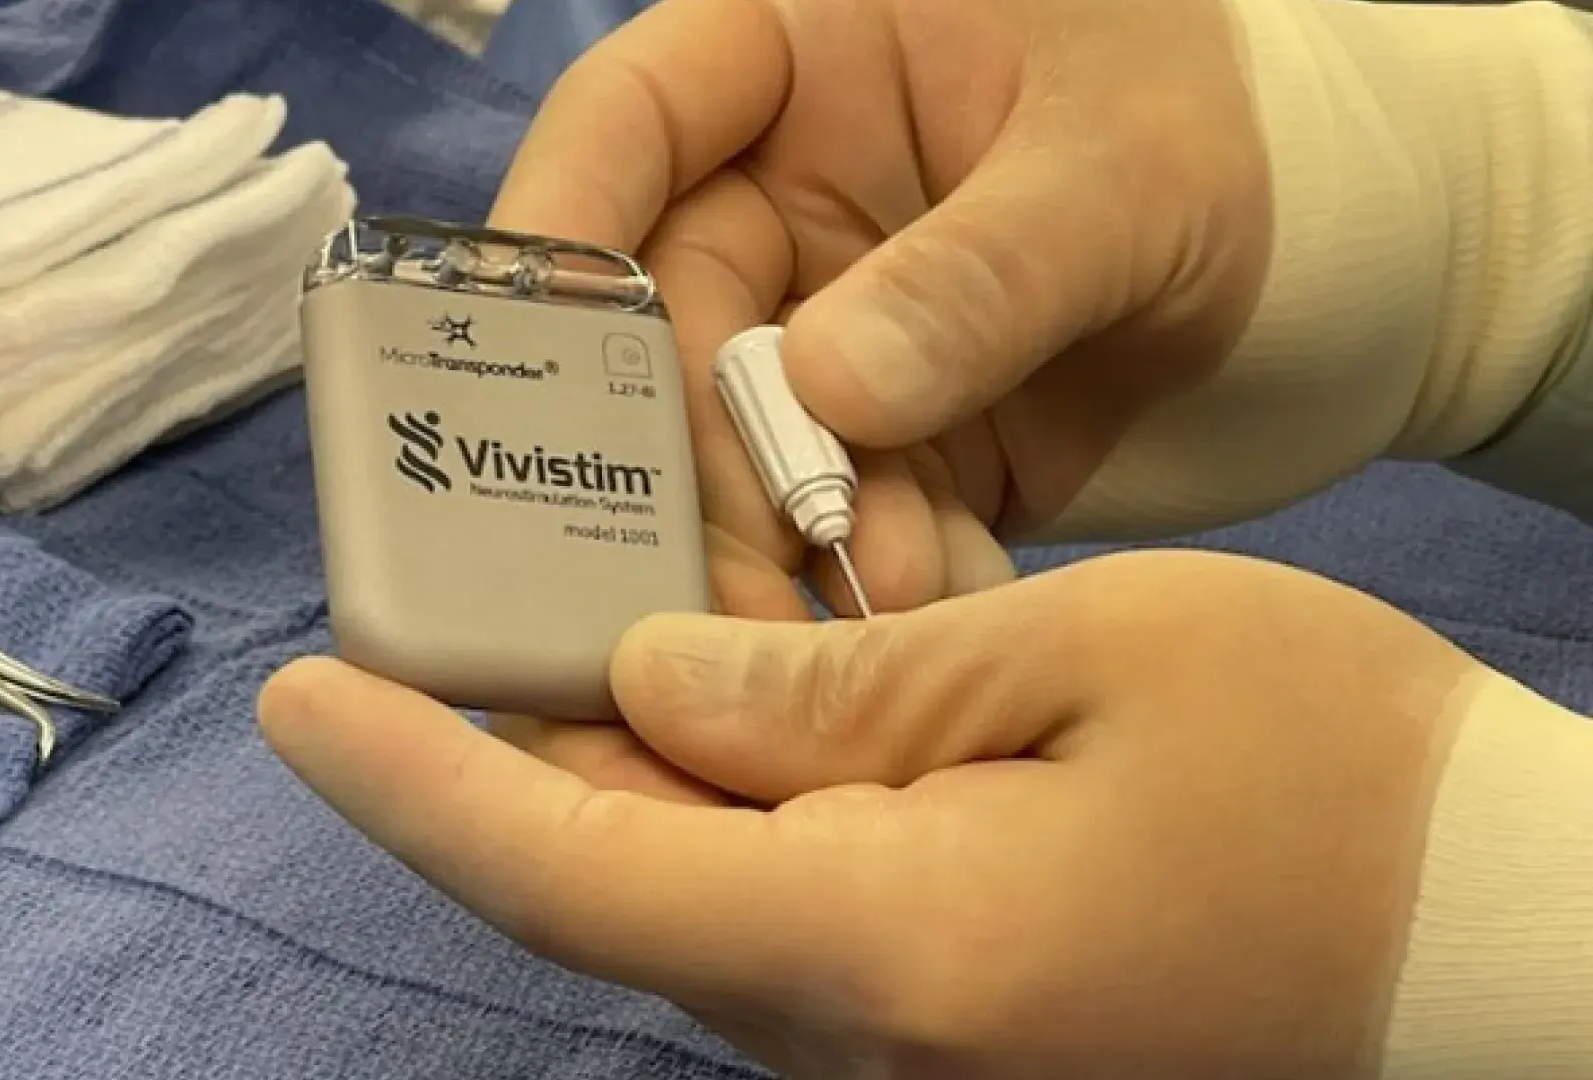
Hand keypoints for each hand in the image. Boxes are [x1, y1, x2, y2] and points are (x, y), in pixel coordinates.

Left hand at [260, 550, 1485, 1078]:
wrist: (1494, 942)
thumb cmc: (1333, 781)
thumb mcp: (1088, 660)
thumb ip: (842, 687)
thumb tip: (654, 683)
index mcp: (893, 943)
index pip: (578, 874)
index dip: (417, 785)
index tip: (302, 702)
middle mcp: (868, 1041)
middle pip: (619, 888)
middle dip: (519, 753)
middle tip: (464, 608)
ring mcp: (906, 1059)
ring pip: (691, 907)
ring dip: (622, 778)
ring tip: (596, 629)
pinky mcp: (947, 1040)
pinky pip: (779, 927)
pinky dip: (723, 819)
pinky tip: (742, 714)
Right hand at [489, 0, 1457, 620]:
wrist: (1362, 269)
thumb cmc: (1249, 137)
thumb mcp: (1130, 171)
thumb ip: (983, 270)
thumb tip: (827, 389)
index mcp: (810, 58)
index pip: (633, 119)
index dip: (562, 233)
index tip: (537, 363)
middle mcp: (788, 197)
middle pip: (659, 329)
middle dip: (684, 460)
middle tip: (717, 580)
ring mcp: (830, 332)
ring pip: (733, 453)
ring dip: (781, 547)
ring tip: (878, 613)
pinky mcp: (884, 447)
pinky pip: (833, 526)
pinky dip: (868, 587)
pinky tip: (935, 620)